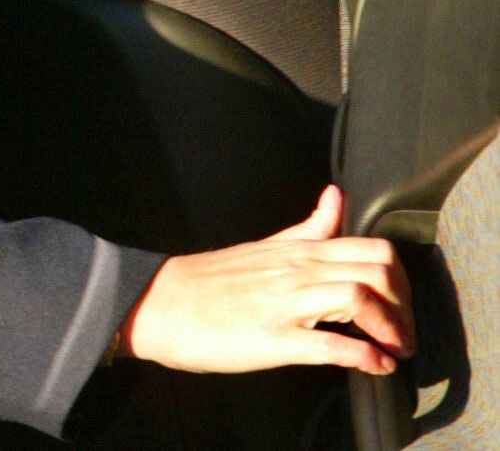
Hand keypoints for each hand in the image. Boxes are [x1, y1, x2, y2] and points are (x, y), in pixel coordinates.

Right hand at [119, 185, 414, 374]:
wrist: (156, 301)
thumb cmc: (206, 280)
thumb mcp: (264, 246)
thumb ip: (307, 227)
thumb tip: (336, 196)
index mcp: (297, 251)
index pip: (373, 249)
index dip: (401, 280)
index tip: (401, 306)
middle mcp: (297, 271)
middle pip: (378, 271)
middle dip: (405, 307)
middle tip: (403, 332)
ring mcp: (286, 303)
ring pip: (360, 298)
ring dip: (391, 329)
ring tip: (393, 349)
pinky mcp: (273, 338)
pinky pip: (330, 344)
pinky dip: (364, 358)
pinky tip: (372, 366)